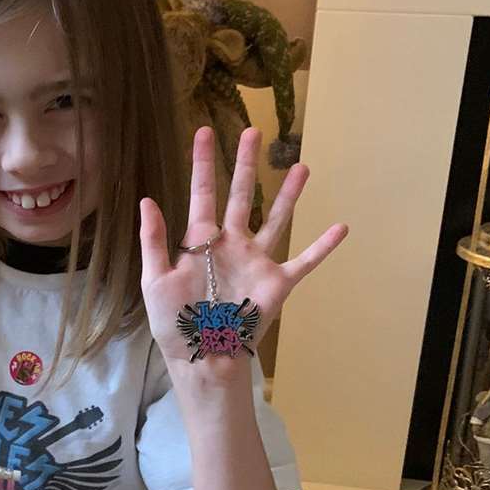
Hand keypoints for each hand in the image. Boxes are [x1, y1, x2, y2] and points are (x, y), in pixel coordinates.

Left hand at [139, 126, 348, 369]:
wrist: (201, 358)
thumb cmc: (174, 324)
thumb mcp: (155, 281)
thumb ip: (154, 241)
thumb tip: (148, 200)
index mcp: (201, 241)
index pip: (202, 193)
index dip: (202, 163)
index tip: (203, 132)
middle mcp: (232, 244)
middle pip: (240, 195)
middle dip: (245, 164)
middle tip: (253, 132)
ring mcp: (256, 261)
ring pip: (276, 219)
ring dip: (288, 194)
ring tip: (301, 166)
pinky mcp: (277, 283)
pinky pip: (304, 261)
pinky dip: (323, 246)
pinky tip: (341, 227)